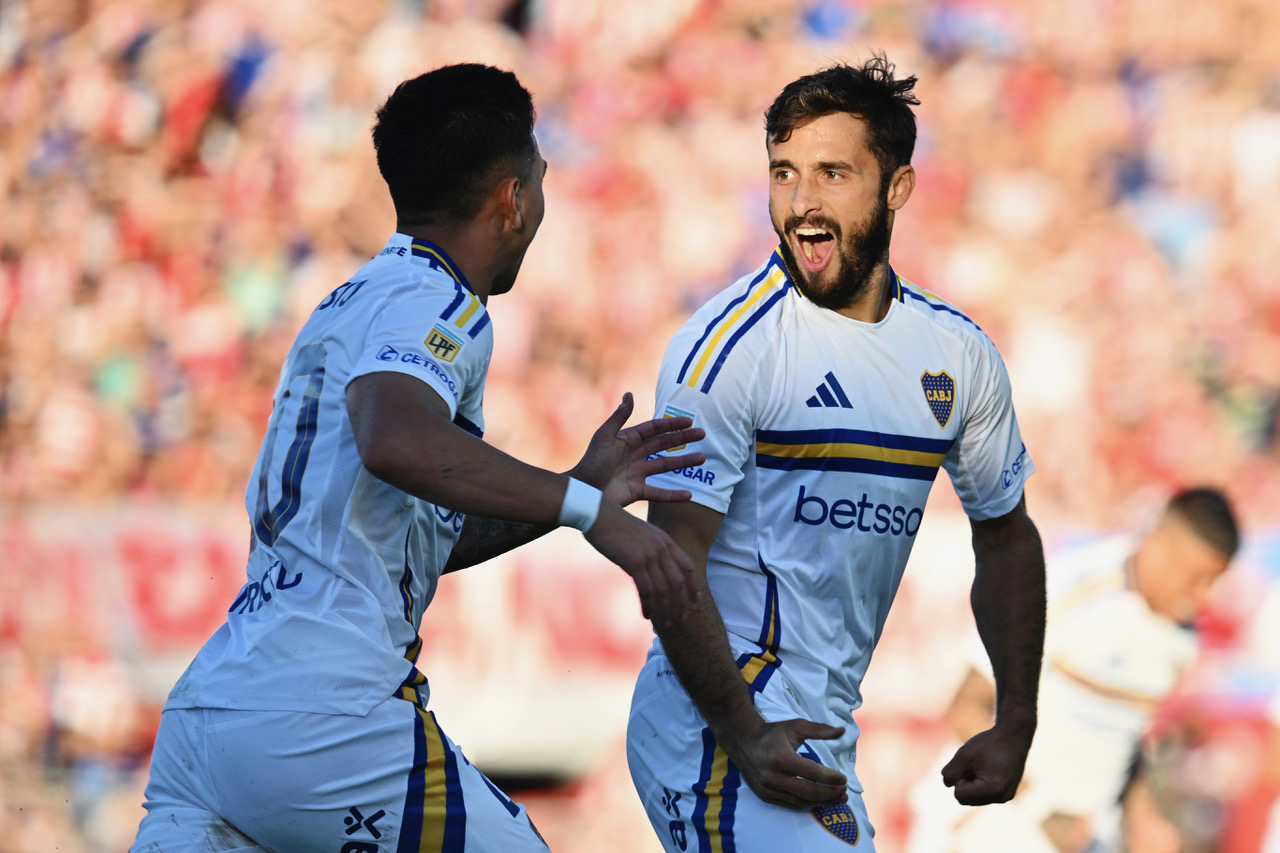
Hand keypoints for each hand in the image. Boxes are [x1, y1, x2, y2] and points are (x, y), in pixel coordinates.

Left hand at [568, 393, 705, 506]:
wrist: (582, 491)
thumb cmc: (591, 462)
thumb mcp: (605, 436)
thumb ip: (619, 417)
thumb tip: (630, 393)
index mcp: (628, 440)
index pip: (655, 429)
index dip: (672, 424)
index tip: (689, 421)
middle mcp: (635, 455)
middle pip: (664, 445)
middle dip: (683, 439)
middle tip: (702, 434)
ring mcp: (637, 474)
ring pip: (666, 466)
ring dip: (684, 462)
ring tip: (702, 458)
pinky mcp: (637, 492)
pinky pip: (659, 492)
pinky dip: (674, 494)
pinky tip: (689, 494)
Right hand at [585, 499, 698, 625]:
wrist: (596, 513)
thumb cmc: (614, 524)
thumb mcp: (640, 533)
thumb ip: (651, 549)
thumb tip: (651, 570)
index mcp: (665, 539)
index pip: (687, 566)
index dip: (692, 586)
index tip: (693, 602)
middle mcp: (661, 547)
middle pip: (678, 582)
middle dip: (680, 604)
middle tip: (680, 619)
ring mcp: (649, 554)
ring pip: (663, 589)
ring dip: (664, 610)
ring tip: (664, 623)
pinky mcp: (634, 561)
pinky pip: (646, 589)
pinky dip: (648, 605)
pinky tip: (646, 615)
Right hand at [720, 716, 848, 809]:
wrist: (743, 742)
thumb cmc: (773, 733)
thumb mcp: (796, 726)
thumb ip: (820, 729)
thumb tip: (842, 731)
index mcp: (781, 757)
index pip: (812, 772)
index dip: (830, 777)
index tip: (844, 778)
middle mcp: (773, 775)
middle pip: (808, 792)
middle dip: (830, 794)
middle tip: (844, 791)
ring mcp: (767, 788)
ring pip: (800, 802)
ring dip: (822, 802)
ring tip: (838, 798)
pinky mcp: (765, 796)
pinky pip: (790, 805)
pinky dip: (808, 804)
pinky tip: (820, 800)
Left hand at [941, 722, 1033, 804]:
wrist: (1013, 736)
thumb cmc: (988, 744)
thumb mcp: (964, 754)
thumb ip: (950, 772)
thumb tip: (948, 784)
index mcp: (992, 790)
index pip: (958, 795)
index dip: (959, 777)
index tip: (970, 763)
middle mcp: (1001, 798)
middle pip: (965, 800)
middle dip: (964, 782)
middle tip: (975, 764)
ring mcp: (1005, 798)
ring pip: (973, 798)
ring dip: (972, 783)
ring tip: (982, 766)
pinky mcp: (1006, 794)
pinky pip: (983, 796)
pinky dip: (980, 784)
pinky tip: (988, 769)